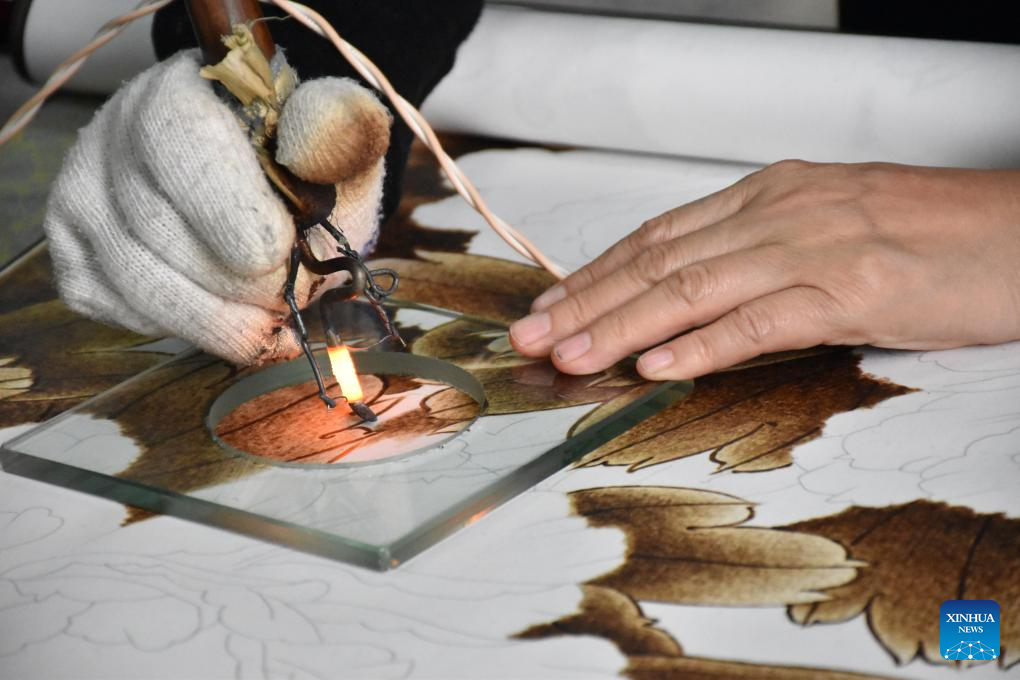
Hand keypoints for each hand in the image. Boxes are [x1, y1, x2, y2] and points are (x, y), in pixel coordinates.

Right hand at [44, 51, 390, 364]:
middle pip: (153, 225)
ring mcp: (85, 189)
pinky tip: (222, 317)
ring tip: (268, 325)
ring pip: (132, 277)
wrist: (269, 190)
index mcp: (186, 89)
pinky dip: (178, 329)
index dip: (229, 208)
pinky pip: (115, 306)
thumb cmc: (301, 171)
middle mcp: (118, 130)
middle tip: (288, 303)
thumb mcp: (338, 150)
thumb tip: (322, 144)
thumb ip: (340, 144)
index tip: (278, 253)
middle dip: (235, 286)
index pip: (181, 139)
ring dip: (213, 320)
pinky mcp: (72, 247)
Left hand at [509, 160, 1019, 378]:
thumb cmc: (933, 234)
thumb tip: (693, 297)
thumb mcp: (829, 228)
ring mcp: (813, 249)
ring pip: (691, 288)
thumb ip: (760, 254)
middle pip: (659, 261)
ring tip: (571, 356)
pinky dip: (703, 343)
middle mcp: (780, 214)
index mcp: (771, 197)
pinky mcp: (852, 289)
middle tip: (534, 337)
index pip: (659, 236)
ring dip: (621, 325)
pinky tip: (658, 364)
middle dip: (587, 302)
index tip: (551, 306)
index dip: (597, 274)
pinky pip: (760, 320)